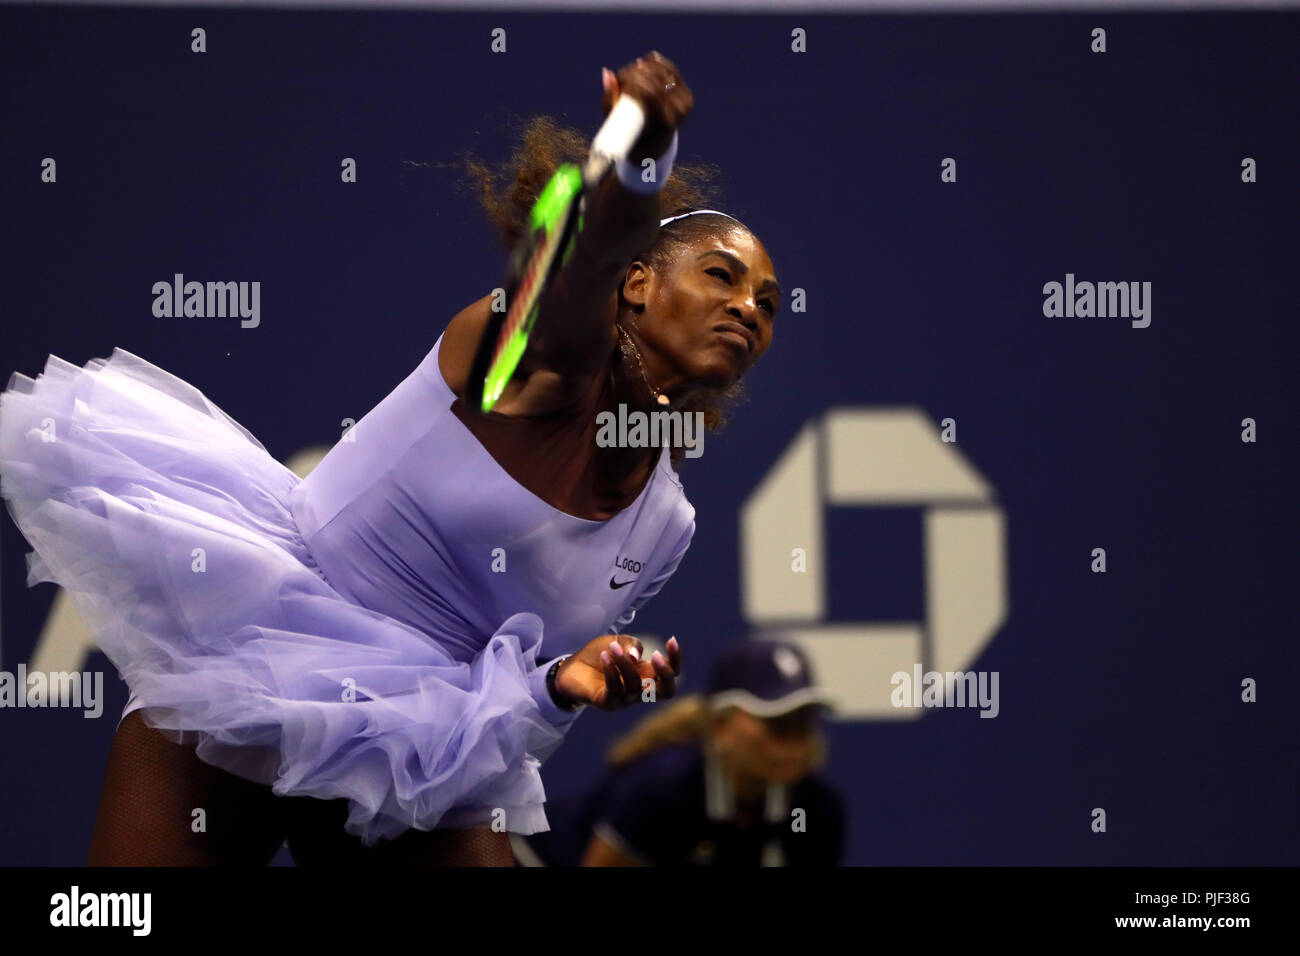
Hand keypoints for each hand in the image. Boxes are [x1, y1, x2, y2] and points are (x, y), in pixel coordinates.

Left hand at [555, 634, 681, 710]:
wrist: (571, 667)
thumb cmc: (599, 655)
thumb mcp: (618, 641)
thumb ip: (632, 644)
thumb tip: (636, 657)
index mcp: (647, 675)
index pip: (672, 675)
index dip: (676, 659)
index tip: (671, 640)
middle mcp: (640, 691)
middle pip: (666, 692)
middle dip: (666, 674)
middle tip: (656, 656)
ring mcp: (624, 699)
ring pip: (635, 686)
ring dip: (625, 664)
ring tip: (613, 647)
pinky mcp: (606, 703)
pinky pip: (614, 691)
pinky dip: (612, 672)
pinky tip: (605, 657)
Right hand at [601, 51, 692, 160]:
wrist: (654, 147)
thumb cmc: (632, 138)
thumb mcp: (618, 125)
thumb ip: (610, 100)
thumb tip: (607, 72)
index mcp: (666, 124)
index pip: (651, 93)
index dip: (633, 81)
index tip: (619, 80)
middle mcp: (680, 112)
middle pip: (656, 80)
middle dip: (635, 73)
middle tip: (621, 76)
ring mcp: (685, 102)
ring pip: (663, 71)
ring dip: (644, 67)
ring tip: (629, 72)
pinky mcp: (686, 94)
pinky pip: (670, 69)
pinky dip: (655, 64)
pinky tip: (642, 64)